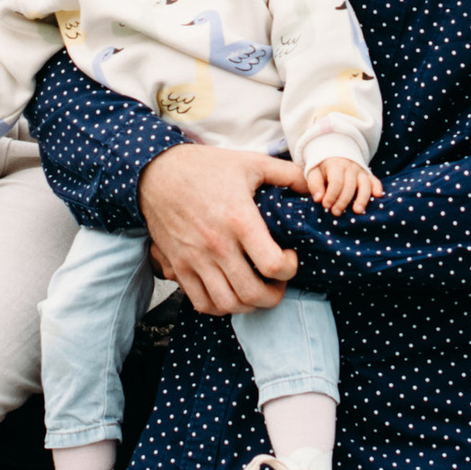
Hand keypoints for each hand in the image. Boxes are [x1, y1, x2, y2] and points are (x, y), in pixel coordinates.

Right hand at [141, 141, 304, 312]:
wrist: (157, 173)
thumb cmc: (206, 167)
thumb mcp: (251, 162)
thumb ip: (287, 174)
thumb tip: (313, 188)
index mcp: (239, 220)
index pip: (273, 265)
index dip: (290, 269)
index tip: (289, 257)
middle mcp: (217, 245)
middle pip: (252, 293)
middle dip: (274, 295)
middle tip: (278, 283)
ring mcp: (195, 259)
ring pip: (228, 304)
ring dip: (248, 305)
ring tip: (255, 290)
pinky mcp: (179, 266)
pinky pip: (201, 303)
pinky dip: (219, 307)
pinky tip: (229, 292)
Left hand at [304, 154, 383, 215]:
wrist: (335, 155)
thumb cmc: (322, 169)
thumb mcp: (313, 172)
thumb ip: (314, 185)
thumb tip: (319, 199)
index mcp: (335, 165)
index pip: (336, 181)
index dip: (331, 195)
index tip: (326, 205)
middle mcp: (350, 167)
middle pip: (350, 185)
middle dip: (343, 200)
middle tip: (336, 213)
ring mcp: (361, 171)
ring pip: (365, 184)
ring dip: (362, 198)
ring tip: (357, 210)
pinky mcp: (368, 176)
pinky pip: (375, 181)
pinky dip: (377, 187)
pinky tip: (378, 195)